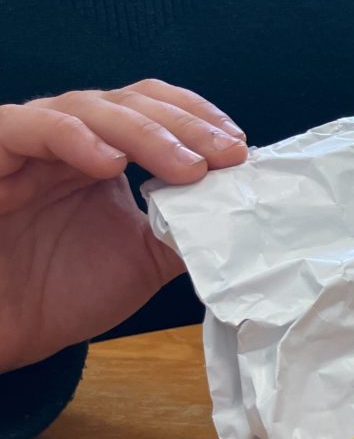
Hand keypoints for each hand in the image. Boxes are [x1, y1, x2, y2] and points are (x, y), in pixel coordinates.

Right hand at [0, 80, 247, 372]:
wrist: (0, 336)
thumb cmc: (60, 295)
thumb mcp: (143, 261)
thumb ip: (188, 230)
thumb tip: (244, 214)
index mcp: (101, 154)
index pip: (152, 107)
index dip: (196, 117)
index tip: (238, 148)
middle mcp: (65, 141)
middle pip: (128, 102)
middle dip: (185, 126)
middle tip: (228, 154)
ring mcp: (24, 145)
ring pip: (85, 107)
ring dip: (145, 132)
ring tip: (187, 166)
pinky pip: (23, 127)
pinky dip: (72, 137)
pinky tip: (110, 163)